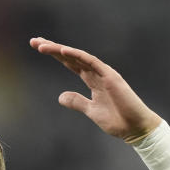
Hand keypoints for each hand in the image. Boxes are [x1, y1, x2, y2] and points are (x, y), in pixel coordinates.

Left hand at [30, 37, 161, 142]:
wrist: (134, 128)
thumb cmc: (117, 119)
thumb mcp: (91, 110)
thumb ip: (77, 101)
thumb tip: (60, 97)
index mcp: (92, 79)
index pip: (70, 63)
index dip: (55, 55)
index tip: (38, 48)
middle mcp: (96, 72)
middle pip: (70, 56)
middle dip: (52, 48)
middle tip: (34, 41)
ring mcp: (103, 73)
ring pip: (78, 56)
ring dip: (59, 50)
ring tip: (42, 46)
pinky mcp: (110, 76)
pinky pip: (91, 62)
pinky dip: (77, 55)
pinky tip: (63, 50)